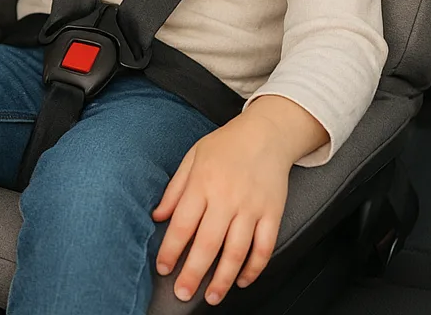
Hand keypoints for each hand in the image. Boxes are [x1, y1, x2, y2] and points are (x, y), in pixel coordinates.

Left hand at [152, 96, 326, 304]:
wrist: (266, 133)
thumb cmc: (226, 145)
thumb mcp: (192, 158)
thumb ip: (175, 189)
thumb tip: (157, 217)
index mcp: (202, 184)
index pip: (182, 224)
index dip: (171, 250)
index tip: (164, 268)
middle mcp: (226, 198)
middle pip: (207, 244)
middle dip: (193, 273)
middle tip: (183, 292)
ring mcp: (251, 207)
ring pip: (237, 251)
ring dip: (223, 279)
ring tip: (212, 296)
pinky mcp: (272, 213)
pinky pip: (264, 247)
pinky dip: (254, 268)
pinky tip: (242, 280)